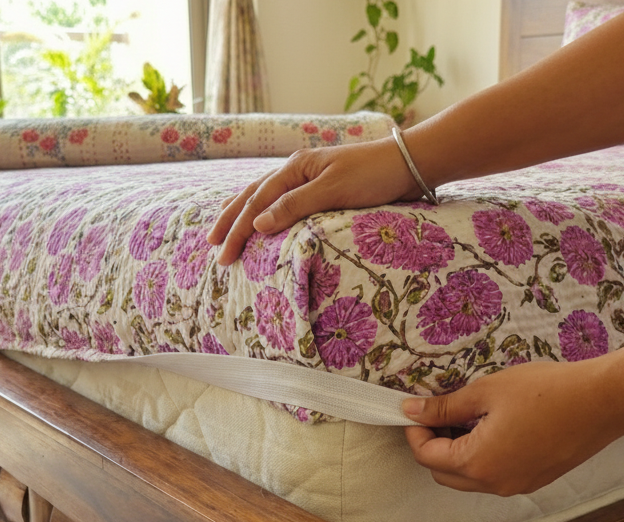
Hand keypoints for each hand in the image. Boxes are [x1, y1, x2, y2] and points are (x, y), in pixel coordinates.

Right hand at [208, 137, 422, 265]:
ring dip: (242, 214)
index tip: (224, 255)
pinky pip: (281, 200)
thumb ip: (295, 206)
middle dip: (232, 223)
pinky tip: (260, 219)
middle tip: (214, 248)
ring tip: (224, 231)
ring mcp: (307, 177)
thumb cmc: (374, 176)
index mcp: (295, 168)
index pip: (256, 202)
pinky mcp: (319, 187)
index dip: (238, 229)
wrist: (409, 164)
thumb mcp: (334, 190)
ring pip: (263, 196)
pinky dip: (263, 210)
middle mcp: (296, 170)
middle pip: (253, 196)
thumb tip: (258, 223)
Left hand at [401, 359, 623, 495]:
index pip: (427, 457)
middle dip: (434, 446)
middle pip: (445, 474)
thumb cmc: (545, 391)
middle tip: (439, 412)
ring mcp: (518, 486)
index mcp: (477, 464)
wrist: (603, 401)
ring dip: (458, 452)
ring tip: (467, 417)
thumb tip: (411, 412)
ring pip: (471, 479)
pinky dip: (484, 458)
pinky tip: (494, 427)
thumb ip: (444, 407)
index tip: (416, 409)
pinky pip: (496, 476)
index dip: (415, 432)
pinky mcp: (536, 480)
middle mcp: (495, 484)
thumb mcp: (485, 391)